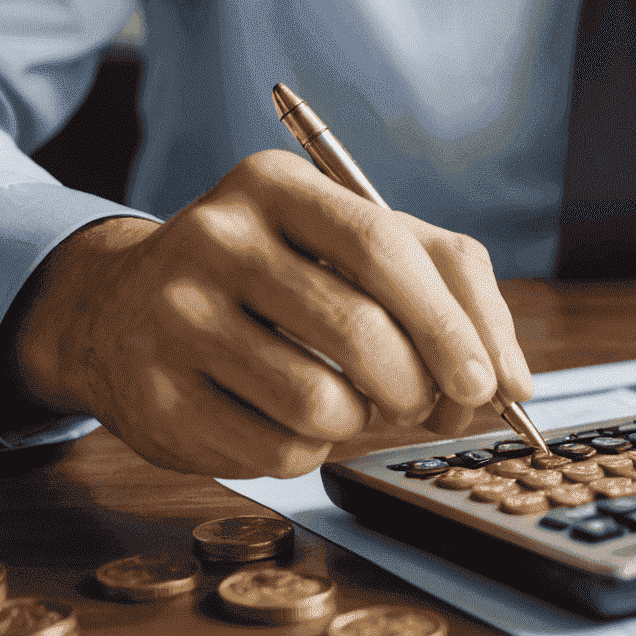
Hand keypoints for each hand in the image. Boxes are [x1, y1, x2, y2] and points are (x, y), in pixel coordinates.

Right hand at [0, 150, 533, 476]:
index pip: (382, 246)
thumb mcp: (354, 248)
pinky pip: (272, 450)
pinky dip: (308, 449)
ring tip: (353, 401)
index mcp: (275, 185)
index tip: (486, 384)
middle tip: (423, 402)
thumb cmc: (277, 276)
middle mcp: (215, 238)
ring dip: (362, 420)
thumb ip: (448, 290)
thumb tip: (514, 384)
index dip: (447, 323)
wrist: (122, 309)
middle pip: (357, 330)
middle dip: (415, 385)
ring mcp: (172, 316)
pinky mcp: (151, 397)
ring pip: (318, 401)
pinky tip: (291, 419)